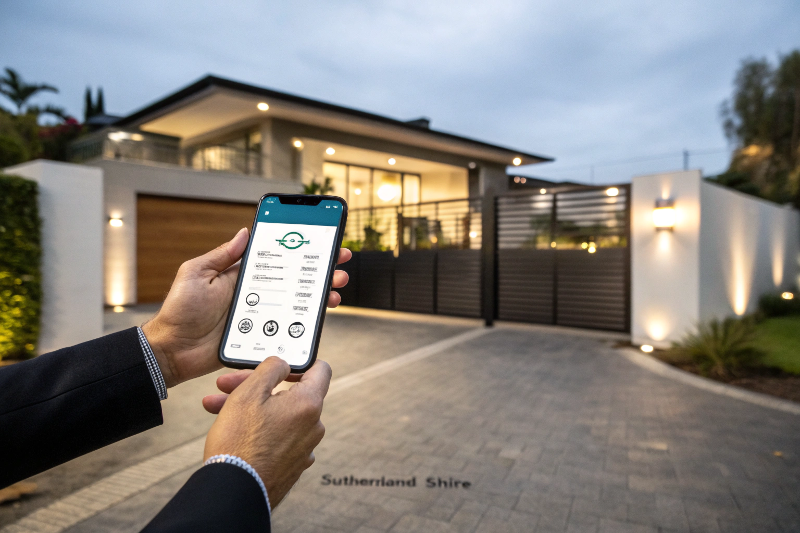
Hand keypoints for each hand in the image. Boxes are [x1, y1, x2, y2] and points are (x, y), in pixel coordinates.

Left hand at [142, 227, 351, 387]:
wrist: (172, 351)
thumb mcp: (196, 274)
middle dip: (319, 271)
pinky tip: (319, 318)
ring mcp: (260, 316)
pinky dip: (305, 324)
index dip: (299, 250)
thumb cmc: (180, 311)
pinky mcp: (261, 337)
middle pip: (294, 280)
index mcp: (242, 276)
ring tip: (335, 290)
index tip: (321, 241)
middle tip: (339, 264)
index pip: (277, 258)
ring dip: (319, 296)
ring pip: (297, 304)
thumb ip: (222, 255)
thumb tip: (244, 232)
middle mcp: (256, 294)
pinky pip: (287, 329)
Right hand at [203, 357, 330, 508]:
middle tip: (227, 385)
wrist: (232, 492)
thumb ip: (272, 367)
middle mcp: (313, 426)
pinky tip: (232, 430)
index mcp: (309, 404)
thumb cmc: (239, 442)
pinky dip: (259, 429)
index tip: (277, 365)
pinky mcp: (292, 465)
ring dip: (251, 408)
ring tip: (216, 407)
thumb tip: (284, 363)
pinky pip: (278, 437)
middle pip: (290, 394)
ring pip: (279, 416)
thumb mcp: (250, 392)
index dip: (298, 361)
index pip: (320, 369)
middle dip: (257, 386)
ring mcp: (304, 448)